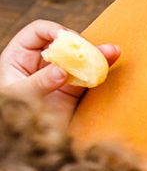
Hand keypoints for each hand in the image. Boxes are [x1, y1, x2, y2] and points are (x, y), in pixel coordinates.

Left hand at [0, 20, 119, 122]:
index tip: (67, 39)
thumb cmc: (12, 112)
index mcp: (20, 55)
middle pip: (63, 42)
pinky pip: (87, 76)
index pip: (38, 31)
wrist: (25, 140)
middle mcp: (40, 61)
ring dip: (96, 54)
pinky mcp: (72, 88)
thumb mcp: (19, 95)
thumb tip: (62, 71)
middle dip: (79, 44)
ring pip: (79, 58)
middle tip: (89, 50)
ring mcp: (58, 73)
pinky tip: (108, 63)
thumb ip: (39, 82)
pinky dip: (99, 70)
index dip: (54, 30)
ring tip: (111, 52)